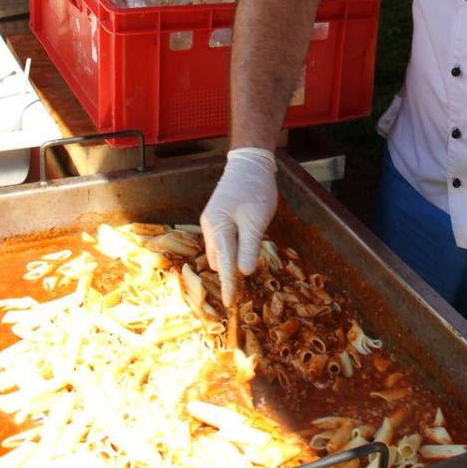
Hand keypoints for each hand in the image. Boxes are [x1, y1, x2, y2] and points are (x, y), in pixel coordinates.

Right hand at [200, 148, 277, 305]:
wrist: (249, 163)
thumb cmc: (255, 190)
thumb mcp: (256, 220)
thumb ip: (249, 246)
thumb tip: (243, 272)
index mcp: (218, 228)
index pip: (224, 264)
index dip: (228, 284)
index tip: (230, 303)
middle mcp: (210, 228)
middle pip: (219, 260)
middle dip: (229, 273)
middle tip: (246, 283)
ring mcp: (212, 223)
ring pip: (220, 252)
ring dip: (231, 260)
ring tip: (249, 259)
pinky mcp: (218, 220)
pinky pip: (222, 242)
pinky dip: (232, 249)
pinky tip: (244, 245)